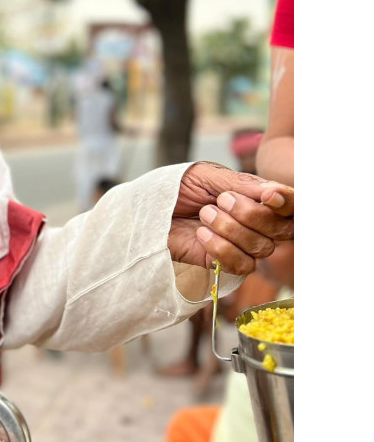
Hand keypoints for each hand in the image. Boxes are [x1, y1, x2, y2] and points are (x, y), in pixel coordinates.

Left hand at [168, 162, 293, 273]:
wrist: (149, 208)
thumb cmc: (179, 187)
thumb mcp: (209, 176)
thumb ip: (242, 184)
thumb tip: (275, 192)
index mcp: (258, 198)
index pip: (292, 205)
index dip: (289, 203)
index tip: (269, 197)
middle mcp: (257, 224)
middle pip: (281, 229)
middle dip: (251, 214)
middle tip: (220, 200)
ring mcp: (242, 245)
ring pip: (261, 248)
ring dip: (230, 229)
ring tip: (204, 214)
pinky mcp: (225, 264)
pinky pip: (242, 265)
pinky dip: (221, 248)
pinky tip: (201, 235)